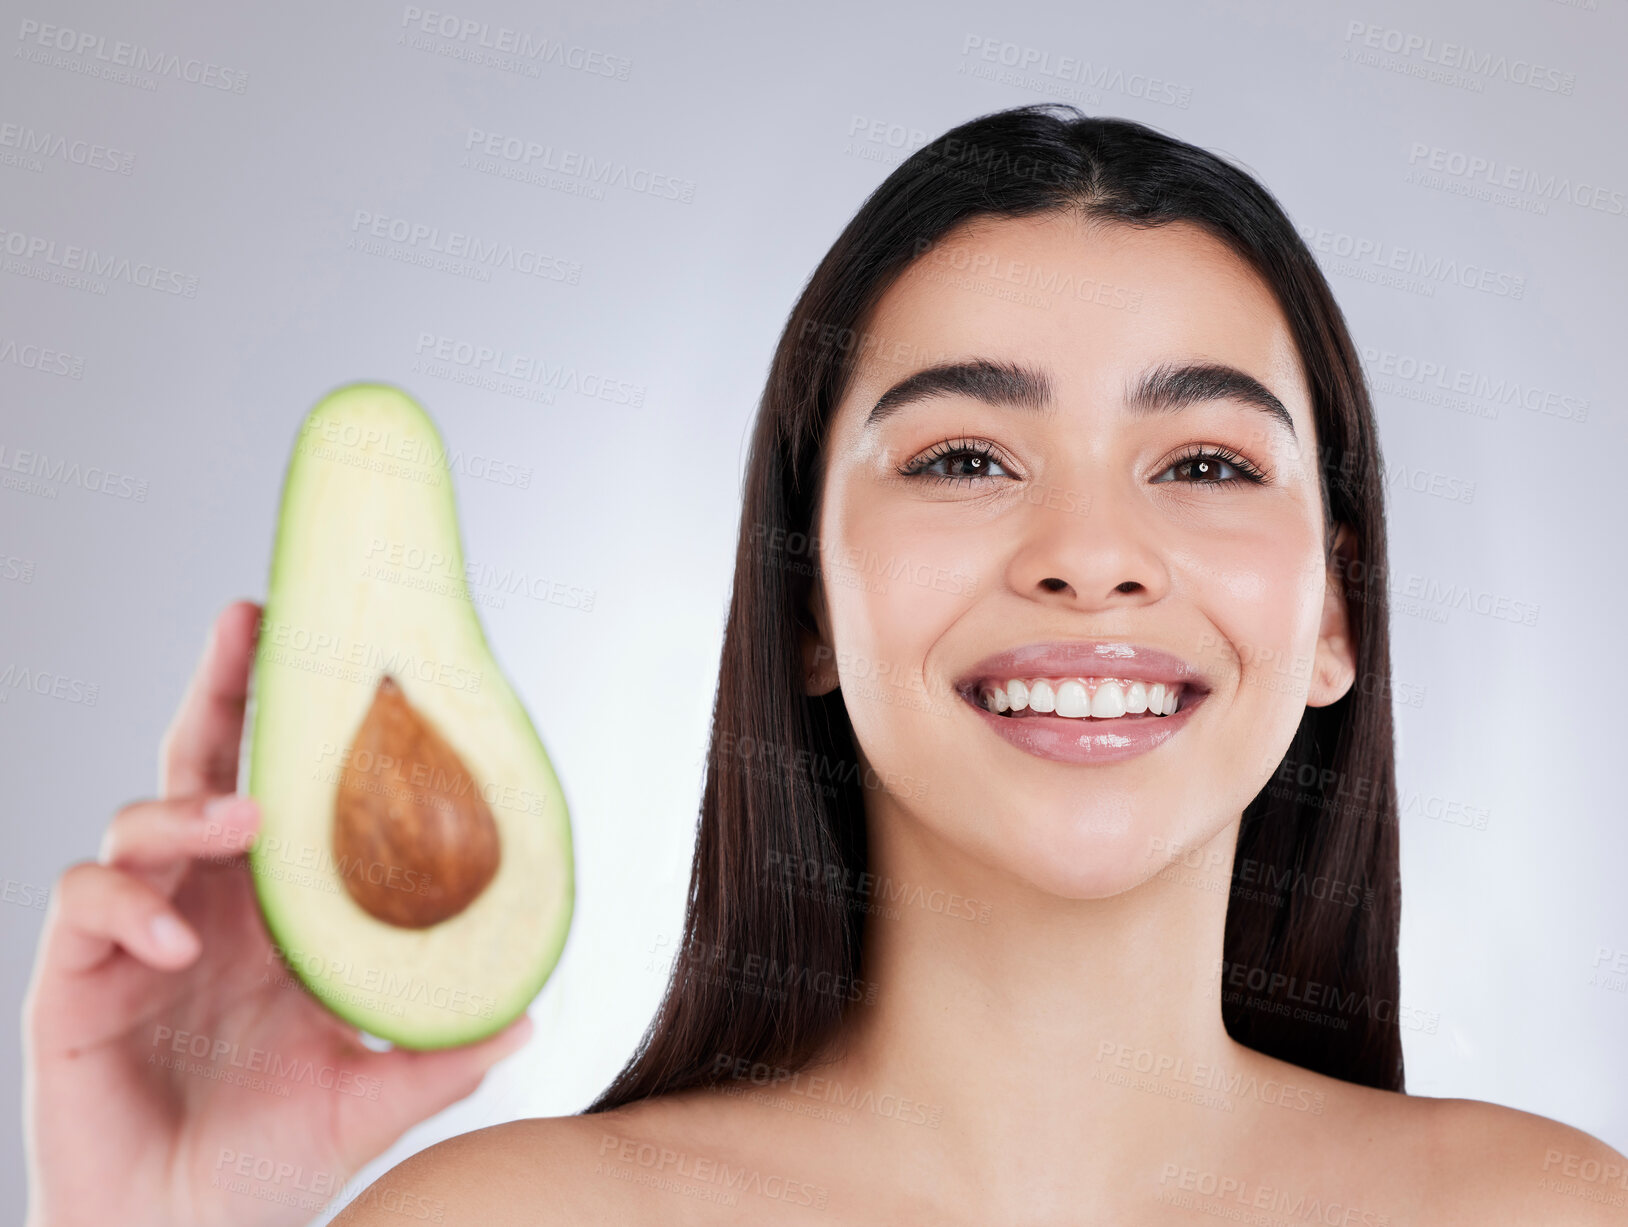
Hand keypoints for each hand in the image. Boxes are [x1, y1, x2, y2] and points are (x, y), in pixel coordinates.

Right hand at [22, 601, 532, 1226]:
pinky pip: (89, 906)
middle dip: (222, 691)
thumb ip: (439, 1055)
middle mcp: (210, 908)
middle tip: (249, 625)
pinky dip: (128, 906)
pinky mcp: (77, 980)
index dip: (299, 725)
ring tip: (241, 821)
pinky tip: (174, 944)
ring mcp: (140, 936)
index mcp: (277, 916)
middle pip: (205, 769)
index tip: (336, 653)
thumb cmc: (268, 1167)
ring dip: (188, 809)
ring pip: (142, 823)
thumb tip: (529, 1013)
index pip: (286, 793)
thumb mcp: (369, 1098)